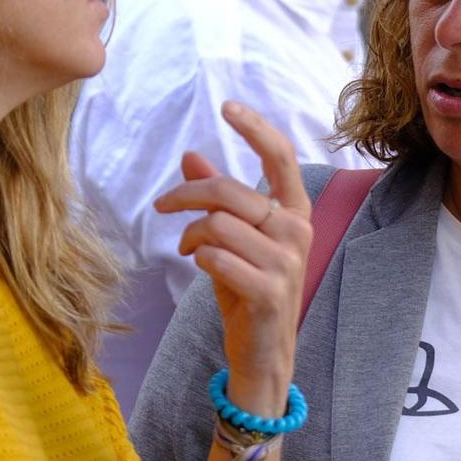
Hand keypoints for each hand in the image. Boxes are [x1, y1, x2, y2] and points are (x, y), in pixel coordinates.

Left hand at [152, 101, 312, 416]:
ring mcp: (287, 264)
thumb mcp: (231, 239)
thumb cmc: (247, 291)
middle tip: (162, 205)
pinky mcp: (270, 293)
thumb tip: (192, 156)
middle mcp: (298, 232)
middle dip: (186, 195)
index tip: (227, 106)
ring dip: (190, 235)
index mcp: (294, 213)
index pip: (281, 157)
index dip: (255, 128)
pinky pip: (217, 259)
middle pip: (229, 193)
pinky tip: (202, 268)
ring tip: (187, 248)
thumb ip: (217, 198)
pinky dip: (199, 260)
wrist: (262, 353)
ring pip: (218, 226)